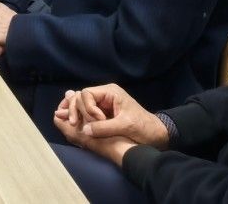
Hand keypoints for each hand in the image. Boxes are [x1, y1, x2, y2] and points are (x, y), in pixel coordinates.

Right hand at [56, 85, 170, 151]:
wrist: (157, 135)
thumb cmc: (144, 127)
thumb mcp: (125, 126)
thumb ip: (104, 127)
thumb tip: (84, 130)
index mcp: (111, 92)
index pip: (87, 94)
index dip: (87, 107)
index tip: (96, 120)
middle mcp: (104, 95)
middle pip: (81, 97)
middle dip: (76, 109)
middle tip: (74, 123)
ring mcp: (103, 104)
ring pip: (81, 104)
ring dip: (75, 113)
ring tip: (71, 123)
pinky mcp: (102, 114)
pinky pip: (86, 113)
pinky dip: (79, 117)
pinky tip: (73, 122)